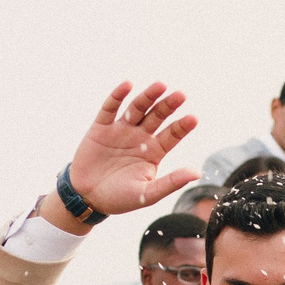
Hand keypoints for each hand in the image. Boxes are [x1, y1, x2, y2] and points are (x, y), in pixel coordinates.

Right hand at [50, 81, 198, 225]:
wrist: (88, 198)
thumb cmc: (120, 199)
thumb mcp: (147, 194)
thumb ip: (171, 182)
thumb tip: (197, 172)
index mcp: (154, 151)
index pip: (172, 135)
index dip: (182, 126)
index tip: (193, 118)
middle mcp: (140, 137)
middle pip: (157, 116)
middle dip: (168, 106)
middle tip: (181, 95)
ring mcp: (120, 130)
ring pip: (137, 108)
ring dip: (148, 96)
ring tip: (161, 86)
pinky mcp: (101, 128)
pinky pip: (110, 108)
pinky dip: (117, 96)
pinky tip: (128, 85)